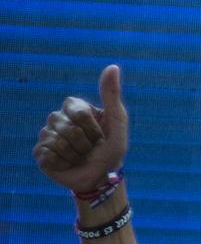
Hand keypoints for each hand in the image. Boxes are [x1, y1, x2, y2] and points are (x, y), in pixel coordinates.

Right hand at [34, 64, 127, 194]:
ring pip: (58, 142)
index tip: (101, 135)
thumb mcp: (117, 122)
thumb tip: (113, 67)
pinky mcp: (41, 153)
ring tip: (80, 157)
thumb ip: (112, 95)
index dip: (93, 129)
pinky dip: (63, 162)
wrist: (101, 177)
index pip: (78, 112)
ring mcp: (46, 134)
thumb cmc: (111, 150)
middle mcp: (57, 118)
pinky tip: (68, 163)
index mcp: (74, 107)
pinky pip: (48, 154)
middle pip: (68, 128)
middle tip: (91, 149)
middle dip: (86, 144)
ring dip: (76, 154)